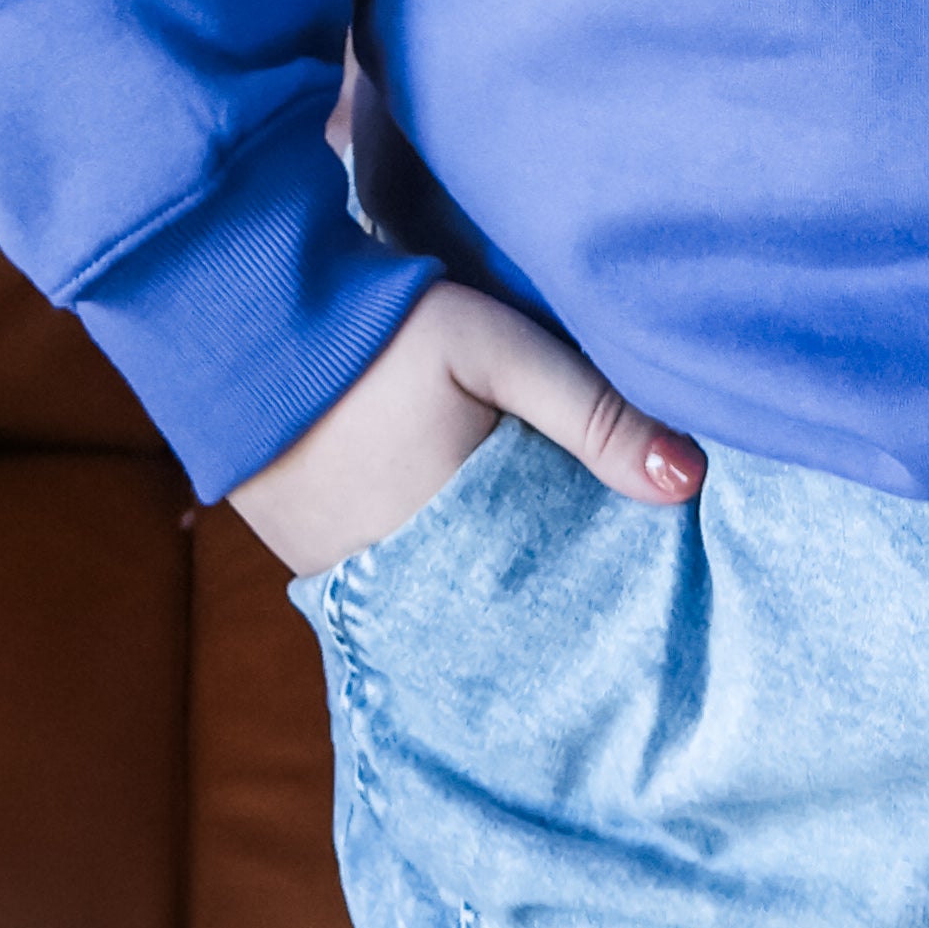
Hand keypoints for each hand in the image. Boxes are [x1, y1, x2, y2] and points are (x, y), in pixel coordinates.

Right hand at [230, 277, 705, 571]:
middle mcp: (404, 585)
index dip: (606, 581)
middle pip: (510, 603)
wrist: (238, 324)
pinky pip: (408, 582)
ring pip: (460, 595)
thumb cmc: (377, 331)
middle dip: (559, 587)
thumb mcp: (493, 350)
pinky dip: (448, 565)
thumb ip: (592, 409)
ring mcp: (354, 582)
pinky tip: (480, 537)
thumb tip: (689, 483)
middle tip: (619, 570)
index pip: (558, 593)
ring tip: (555, 550)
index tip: (659, 576)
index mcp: (458, 545)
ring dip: (502, 575)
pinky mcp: (322, 565)